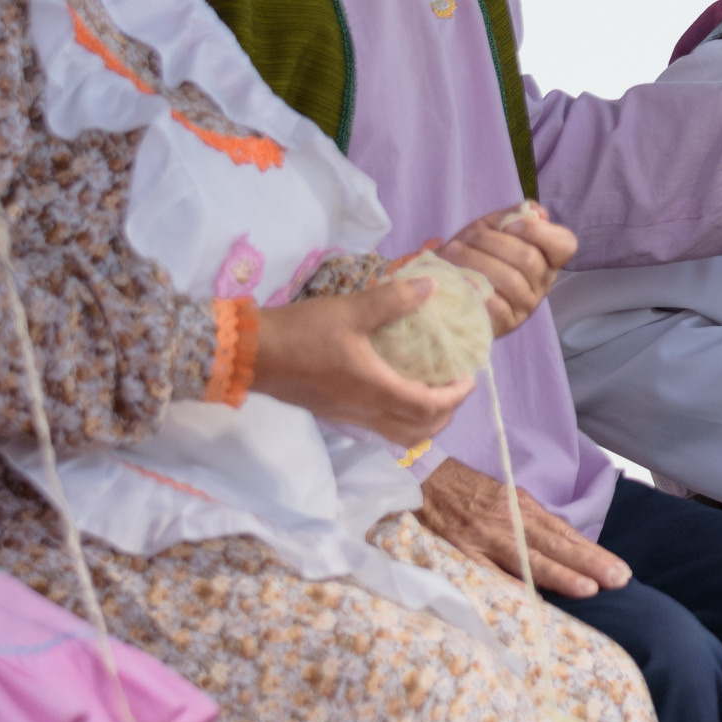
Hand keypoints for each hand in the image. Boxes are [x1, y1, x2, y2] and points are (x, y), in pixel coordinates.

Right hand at [253, 276, 468, 444]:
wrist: (251, 354)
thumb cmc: (303, 333)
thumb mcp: (351, 310)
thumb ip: (393, 299)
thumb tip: (431, 287)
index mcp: (375, 391)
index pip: (429, 407)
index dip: (456, 397)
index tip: (470, 378)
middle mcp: (366, 412)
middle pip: (419, 431)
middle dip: (446, 414)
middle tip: (457, 388)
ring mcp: (348, 416)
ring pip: (399, 434)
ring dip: (424, 421)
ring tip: (433, 394)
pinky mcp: (334, 412)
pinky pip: (379, 427)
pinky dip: (400, 417)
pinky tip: (396, 391)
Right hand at [416, 456, 629, 597]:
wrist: (418, 479)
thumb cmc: (465, 492)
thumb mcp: (504, 499)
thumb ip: (530, 524)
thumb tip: (565, 549)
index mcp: (522, 507)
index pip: (564, 535)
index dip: (592, 553)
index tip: (619, 571)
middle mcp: (508, 521)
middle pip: (555, 546)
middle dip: (589, 565)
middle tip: (620, 580)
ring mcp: (485, 538)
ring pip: (528, 560)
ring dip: (560, 576)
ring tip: (588, 589)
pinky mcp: (460, 552)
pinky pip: (489, 575)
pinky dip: (511, 588)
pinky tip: (532, 602)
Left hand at [429, 203, 577, 336]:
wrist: (444, 283)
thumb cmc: (472, 253)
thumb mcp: (490, 228)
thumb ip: (512, 216)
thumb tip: (538, 212)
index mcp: (545, 258)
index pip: (565, 245)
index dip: (538, 231)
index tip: (508, 226)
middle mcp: (542, 283)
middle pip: (530, 259)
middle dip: (493, 242)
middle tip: (469, 236)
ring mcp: (526, 306)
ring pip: (511, 280)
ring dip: (477, 260)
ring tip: (454, 251)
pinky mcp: (506, 324)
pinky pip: (498, 306)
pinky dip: (476, 288)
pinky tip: (460, 279)